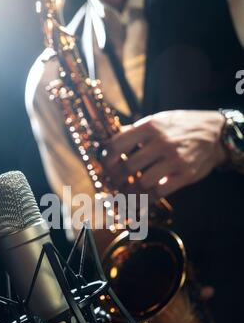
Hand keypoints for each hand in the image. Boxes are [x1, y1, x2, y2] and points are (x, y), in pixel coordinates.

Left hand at [104, 110, 227, 198]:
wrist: (216, 134)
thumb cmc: (183, 127)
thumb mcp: (159, 120)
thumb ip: (136, 131)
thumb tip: (109, 142)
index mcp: (151, 127)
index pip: (117, 145)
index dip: (106, 159)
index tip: (105, 166)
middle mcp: (162, 143)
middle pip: (127, 167)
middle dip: (116, 180)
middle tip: (113, 183)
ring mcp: (174, 160)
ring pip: (142, 183)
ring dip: (129, 193)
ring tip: (124, 195)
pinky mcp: (185, 175)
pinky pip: (159, 193)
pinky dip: (146, 201)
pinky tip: (139, 202)